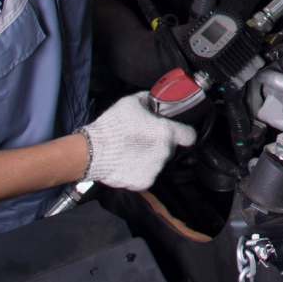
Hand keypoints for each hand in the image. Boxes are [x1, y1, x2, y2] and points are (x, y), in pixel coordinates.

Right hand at [80, 92, 195, 190]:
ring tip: (132, 151)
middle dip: (161, 144)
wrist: (93, 152)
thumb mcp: (131, 102)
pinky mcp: (144, 182)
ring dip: (150, 157)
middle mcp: (165, 152)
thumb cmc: (112, 126)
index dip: (185, 133)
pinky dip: (140, 170)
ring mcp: (155, 169)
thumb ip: (148, 99)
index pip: (190, 135)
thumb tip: (154, 99)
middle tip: (144, 139)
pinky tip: (128, 162)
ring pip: (158, 162)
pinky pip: (147, 175)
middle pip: (171, 148)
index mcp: (166, 132)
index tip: (180, 133)